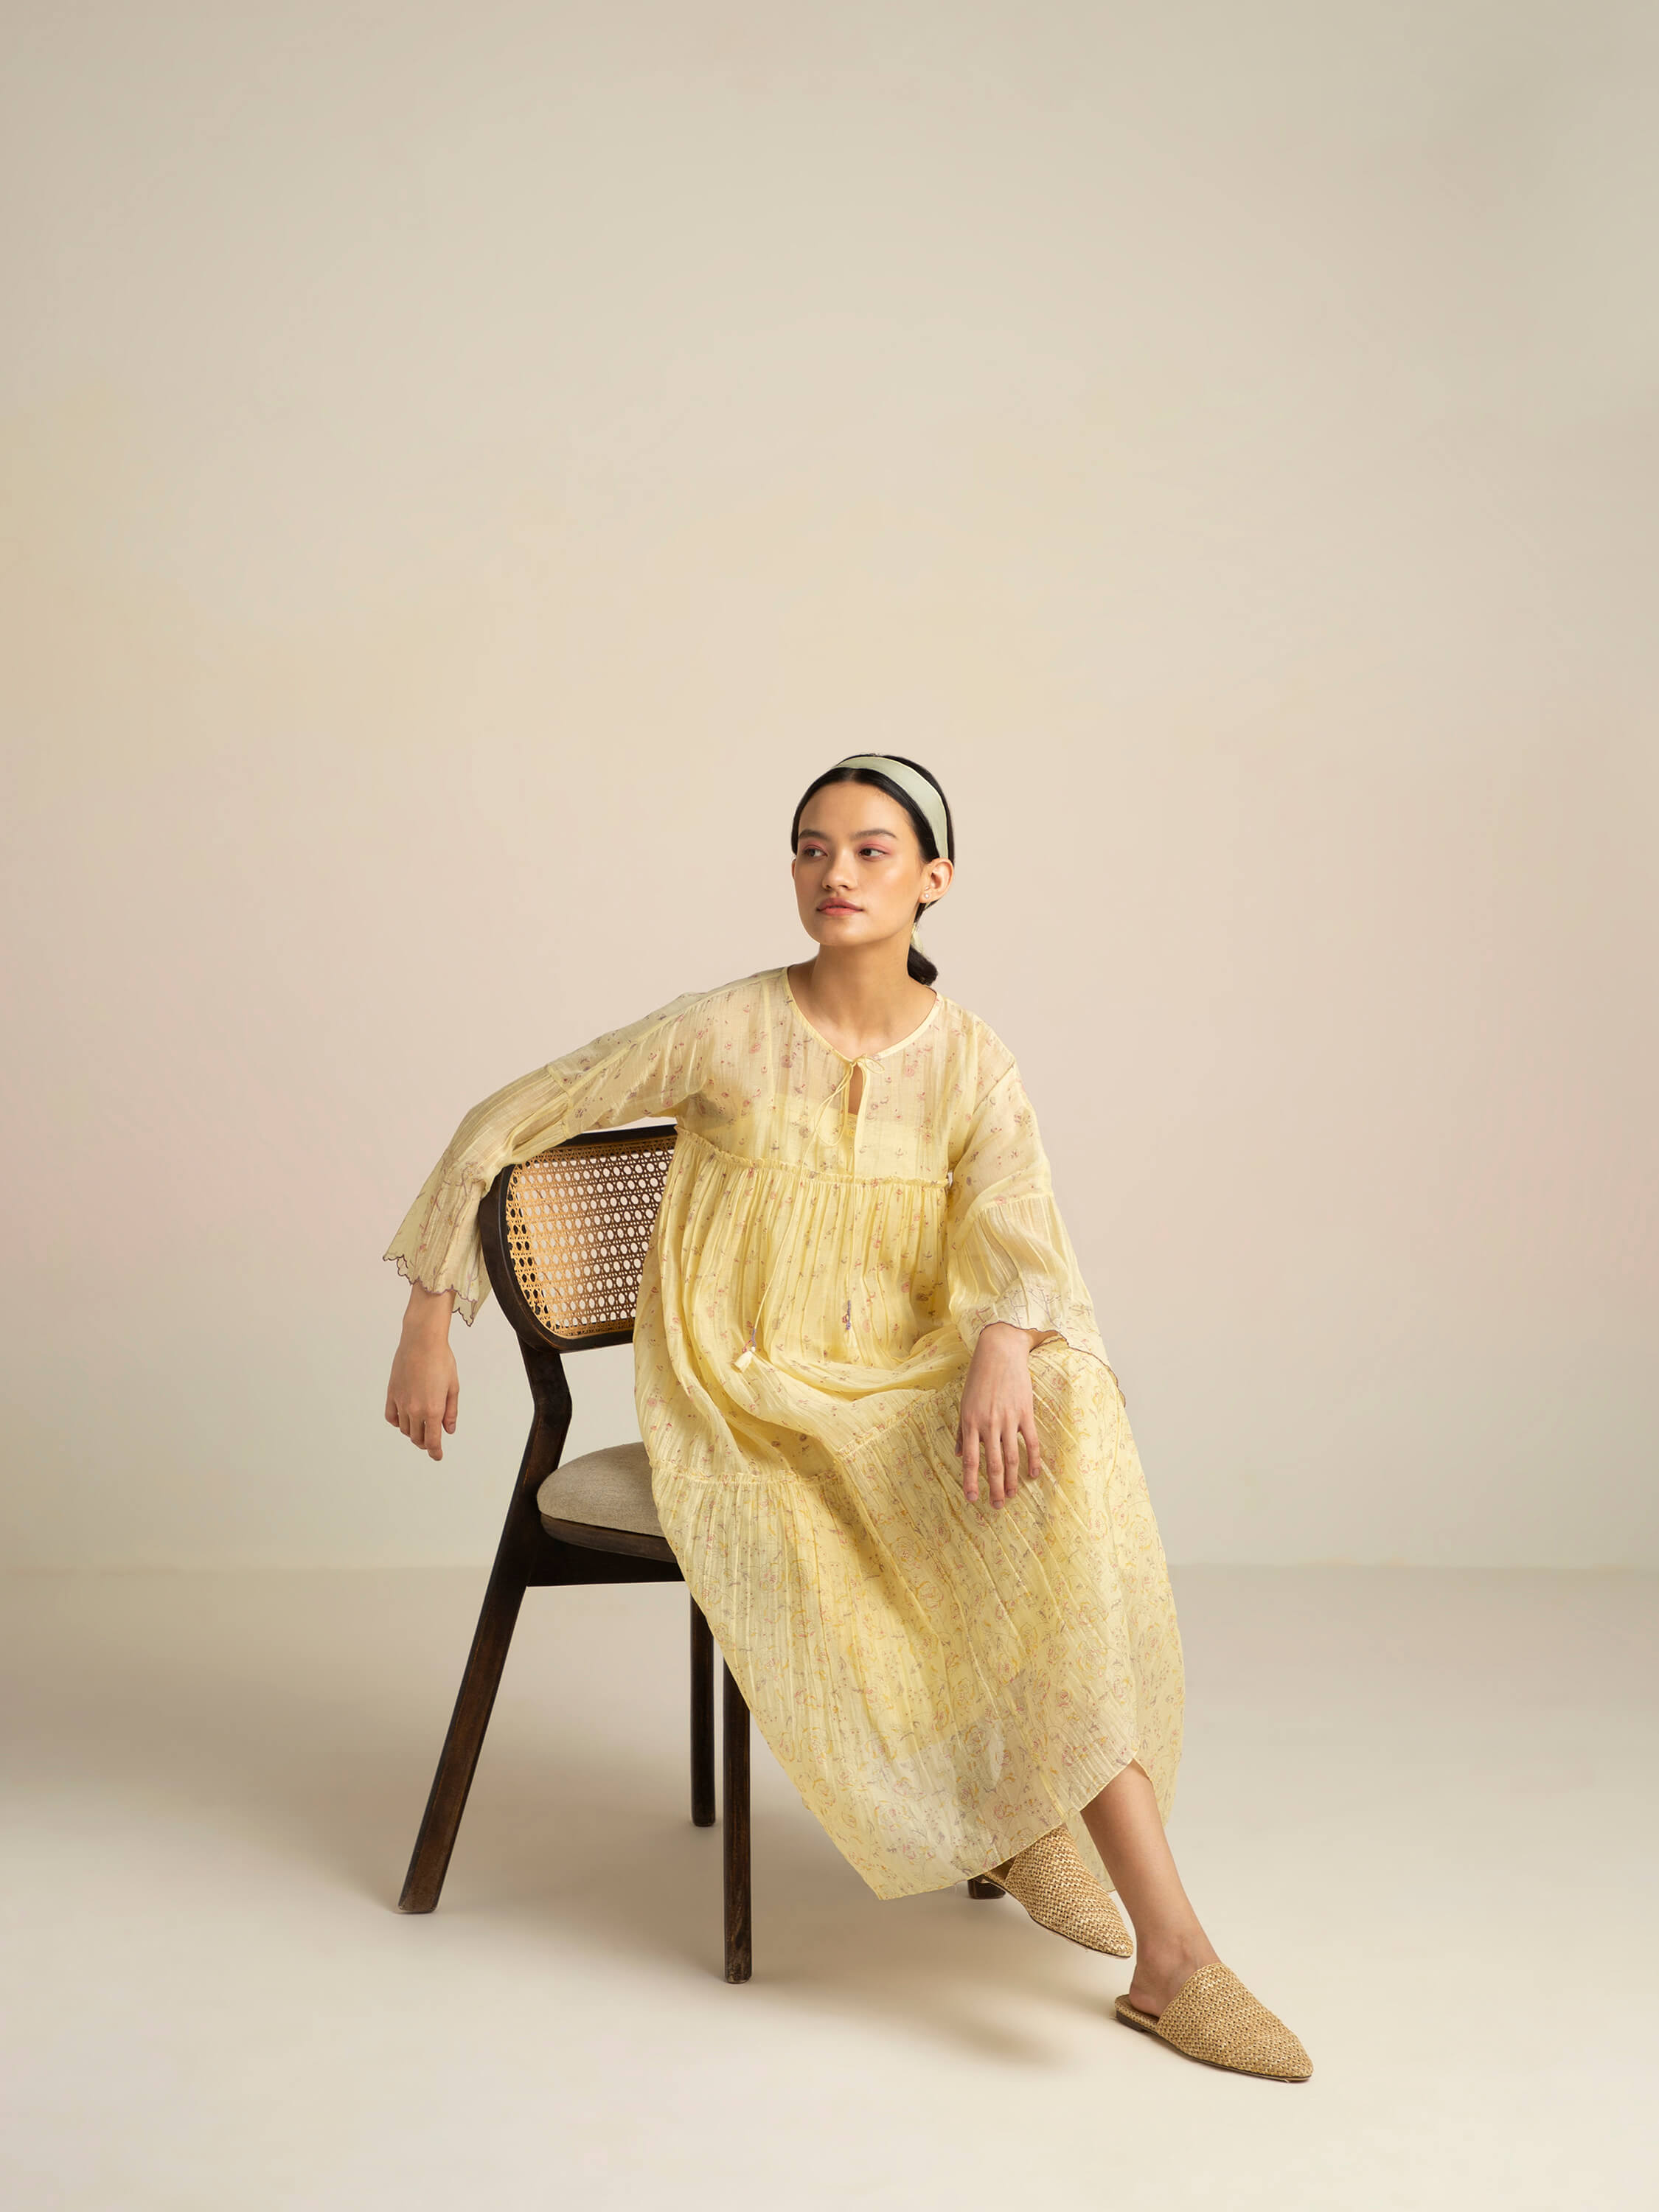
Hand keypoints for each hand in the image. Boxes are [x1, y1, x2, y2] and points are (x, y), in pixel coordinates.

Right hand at [385, 1283, 458, 1460]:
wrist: (421, 1341)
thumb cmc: (441, 1360)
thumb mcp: (453, 1387)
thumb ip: (450, 1412)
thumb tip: (449, 1430)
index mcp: (433, 1409)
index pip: (432, 1442)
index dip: (435, 1452)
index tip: (437, 1456)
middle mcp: (415, 1410)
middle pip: (417, 1438)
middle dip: (425, 1443)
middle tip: (432, 1440)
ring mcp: (401, 1402)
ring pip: (405, 1429)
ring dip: (413, 1432)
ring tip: (421, 1425)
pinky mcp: (391, 1394)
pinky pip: (392, 1417)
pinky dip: (398, 1422)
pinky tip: (405, 1418)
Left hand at [955, 1322, 1048, 1507]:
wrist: (1000, 1352)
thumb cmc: (979, 1377)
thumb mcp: (964, 1403)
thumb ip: (963, 1431)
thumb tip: (960, 1454)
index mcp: (970, 1422)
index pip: (971, 1460)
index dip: (971, 1481)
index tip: (972, 1499)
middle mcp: (988, 1424)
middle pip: (992, 1464)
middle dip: (994, 1488)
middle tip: (997, 1506)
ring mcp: (1008, 1419)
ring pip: (1011, 1458)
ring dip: (1011, 1480)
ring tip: (1012, 1496)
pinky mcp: (1025, 1413)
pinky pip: (1031, 1442)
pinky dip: (1033, 1461)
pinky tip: (1033, 1475)